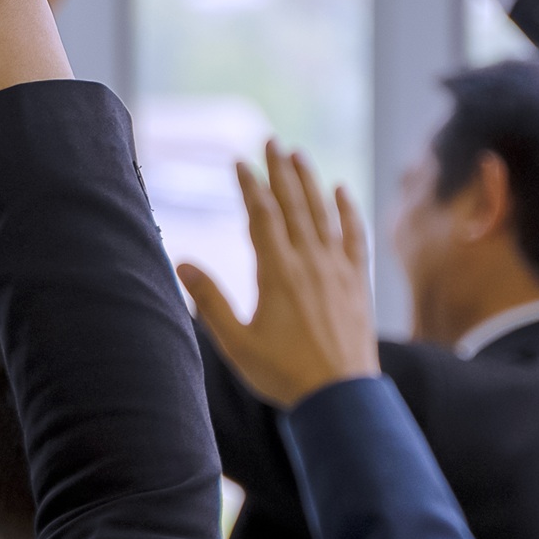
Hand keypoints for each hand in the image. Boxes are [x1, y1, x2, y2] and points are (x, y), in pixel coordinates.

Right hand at [182, 143, 378, 408]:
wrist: (341, 397)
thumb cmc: (284, 374)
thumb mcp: (237, 342)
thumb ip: (209, 300)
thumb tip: (180, 262)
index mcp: (277, 272)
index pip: (261, 215)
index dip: (249, 185)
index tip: (239, 162)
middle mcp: (309, 261)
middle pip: (293, 204)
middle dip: (279, 170)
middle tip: (271, 140)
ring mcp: (337, 269)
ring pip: (323, 213)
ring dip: (310, 181)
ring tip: (299, 155)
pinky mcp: (357, 282)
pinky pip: (354, 236)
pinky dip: (348, 211)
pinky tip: (342, 192)